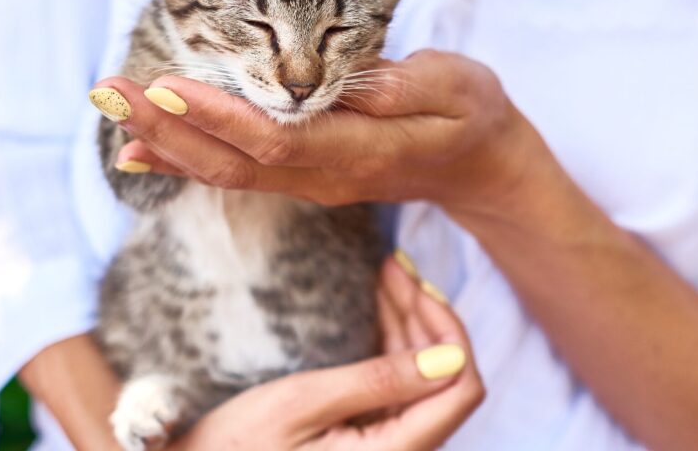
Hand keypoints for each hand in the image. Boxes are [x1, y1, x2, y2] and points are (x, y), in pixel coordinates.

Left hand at [93, 50, 551, 219]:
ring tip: (109, 109)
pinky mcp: (303, 176)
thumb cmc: (470, 115)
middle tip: (108, 91)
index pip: (279, 138)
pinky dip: (185, 161)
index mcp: (364, 151)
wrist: (477, 166)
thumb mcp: (458, 88)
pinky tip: (140, 150)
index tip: (168, 87)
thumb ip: (404, 86)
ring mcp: (312, 183)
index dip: (220, 116)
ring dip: (166, 141)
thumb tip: (341, 83)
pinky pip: (236, 174)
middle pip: (236, 160)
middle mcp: (328, 176)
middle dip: (169, 126)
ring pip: (227, 171)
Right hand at [169, 257, 483, 449]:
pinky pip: (395, 387)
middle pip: (443, 378)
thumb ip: (381, 380)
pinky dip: (389, 344)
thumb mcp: (303, 403)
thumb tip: (454, 358)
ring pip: (421, 378)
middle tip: (393, 264)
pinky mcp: (365, 438)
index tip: (416, 284)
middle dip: (424, 315)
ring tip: (385, 272)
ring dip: (407, 324)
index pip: (461, 389)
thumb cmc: (236, 448)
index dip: (450, 332)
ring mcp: (384, 445)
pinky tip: (377, 306)